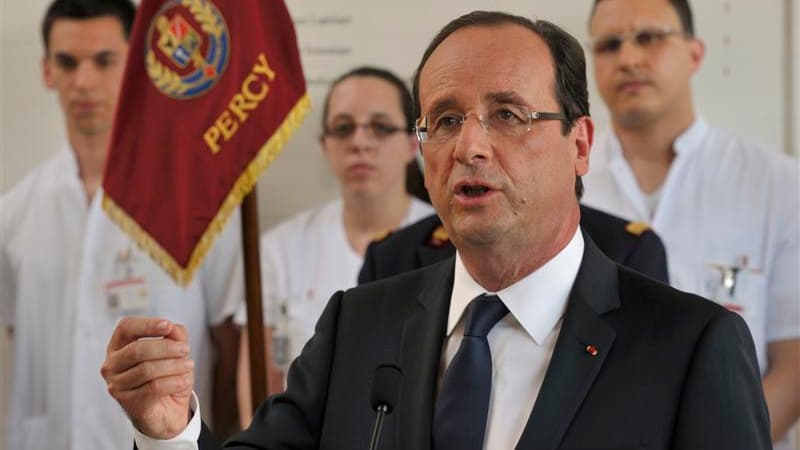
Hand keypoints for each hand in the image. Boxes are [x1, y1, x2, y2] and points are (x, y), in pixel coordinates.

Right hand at [101, 317, 194, 438]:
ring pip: (147, 370)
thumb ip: (173, 335)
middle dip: (166, 347)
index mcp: (118, 347)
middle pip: (137, 350)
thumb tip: (171, 328)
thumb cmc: (167, 376)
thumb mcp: (174, 351)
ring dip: (174, 365)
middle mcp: (111, 365)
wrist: (168, 412)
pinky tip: (185, 381)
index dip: (146, 324)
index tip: (167, 325)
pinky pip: (154, 388)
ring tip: (189, 365)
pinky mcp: (128, 403)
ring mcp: (116, 386)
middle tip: (186, 349)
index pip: (125, 327)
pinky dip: (175, 382)